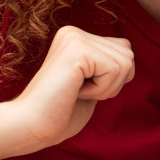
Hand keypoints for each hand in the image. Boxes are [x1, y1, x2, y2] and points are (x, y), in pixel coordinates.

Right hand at [8, 25, 133, 151]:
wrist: (30, 127)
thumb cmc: (59, 114)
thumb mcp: (90, 85)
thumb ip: (106, 67)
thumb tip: (129, 57)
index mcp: (76, 38)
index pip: (124, 50)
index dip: (113, 79)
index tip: (82, 89)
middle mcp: (74, 32)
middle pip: (128, 54)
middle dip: (113, 83)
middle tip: (80, 92)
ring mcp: (75, 38)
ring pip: (126, 62)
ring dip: (106, 88)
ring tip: (76, 92)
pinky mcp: (77, 49)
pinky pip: (115, 69)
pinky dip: (101, 89)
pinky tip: (75, 92)